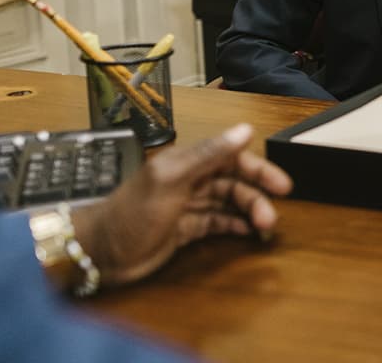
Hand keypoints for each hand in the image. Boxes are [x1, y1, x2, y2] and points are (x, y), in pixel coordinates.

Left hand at [71, 123, 292, 286]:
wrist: (99, 252)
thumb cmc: (133, 213)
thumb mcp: (171, 179)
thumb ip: (208, 154)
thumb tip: (245, 129)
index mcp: (187, 163)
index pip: (232, 158)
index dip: (258, 170)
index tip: (282, 186)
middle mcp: (191, 180)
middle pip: (234, 183)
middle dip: (256, 197)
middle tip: (273, 217)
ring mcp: (188, 205)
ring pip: (229, 204)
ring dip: (248, 214)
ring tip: (263, 229)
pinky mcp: (185, 229)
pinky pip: (218, 223)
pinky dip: (235, 226)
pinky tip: (247, 233)